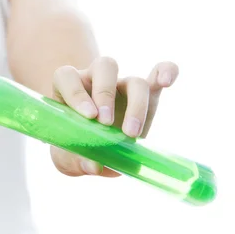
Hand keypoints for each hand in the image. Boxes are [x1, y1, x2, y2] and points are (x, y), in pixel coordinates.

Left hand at [50, 57, 178, 176]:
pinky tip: (168, 80)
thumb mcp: (67, 158)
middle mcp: (94, 79)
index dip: (76, 93)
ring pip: (134, 80)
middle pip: (104, 67)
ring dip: (136, 105)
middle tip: (106, 123)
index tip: (88, 116)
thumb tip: (95, 165)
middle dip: (105, 94)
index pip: (67, 77)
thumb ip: (76, 160)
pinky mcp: (146, 93)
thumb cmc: (72, 149)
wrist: (90, 154)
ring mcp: (121, 85)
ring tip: (131, 134)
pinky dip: (166, 72)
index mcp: (67, 87)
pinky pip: (158, 74)